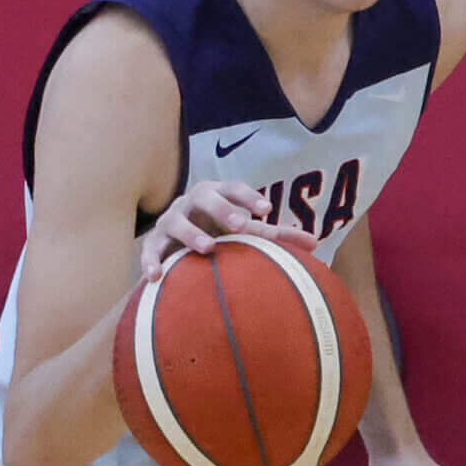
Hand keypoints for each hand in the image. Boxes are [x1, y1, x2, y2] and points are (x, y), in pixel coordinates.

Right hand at [137, 179, 309, 279]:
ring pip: (177, 222)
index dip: (248, 197)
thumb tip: (315, 244)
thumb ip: (275, 235)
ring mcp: (170, 221)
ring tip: (208, 248)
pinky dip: (151, 262)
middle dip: (222, 209)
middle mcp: (191, 203)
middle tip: (240, 225)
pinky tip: (156, 277)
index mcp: (216, 194)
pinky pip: (150, 250)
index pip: (233, 188)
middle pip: (205, 197)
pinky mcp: (153, 242)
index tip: (266, 209)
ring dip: (192, 234)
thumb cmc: (219, 230)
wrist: (176, 236)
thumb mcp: (244, 230)